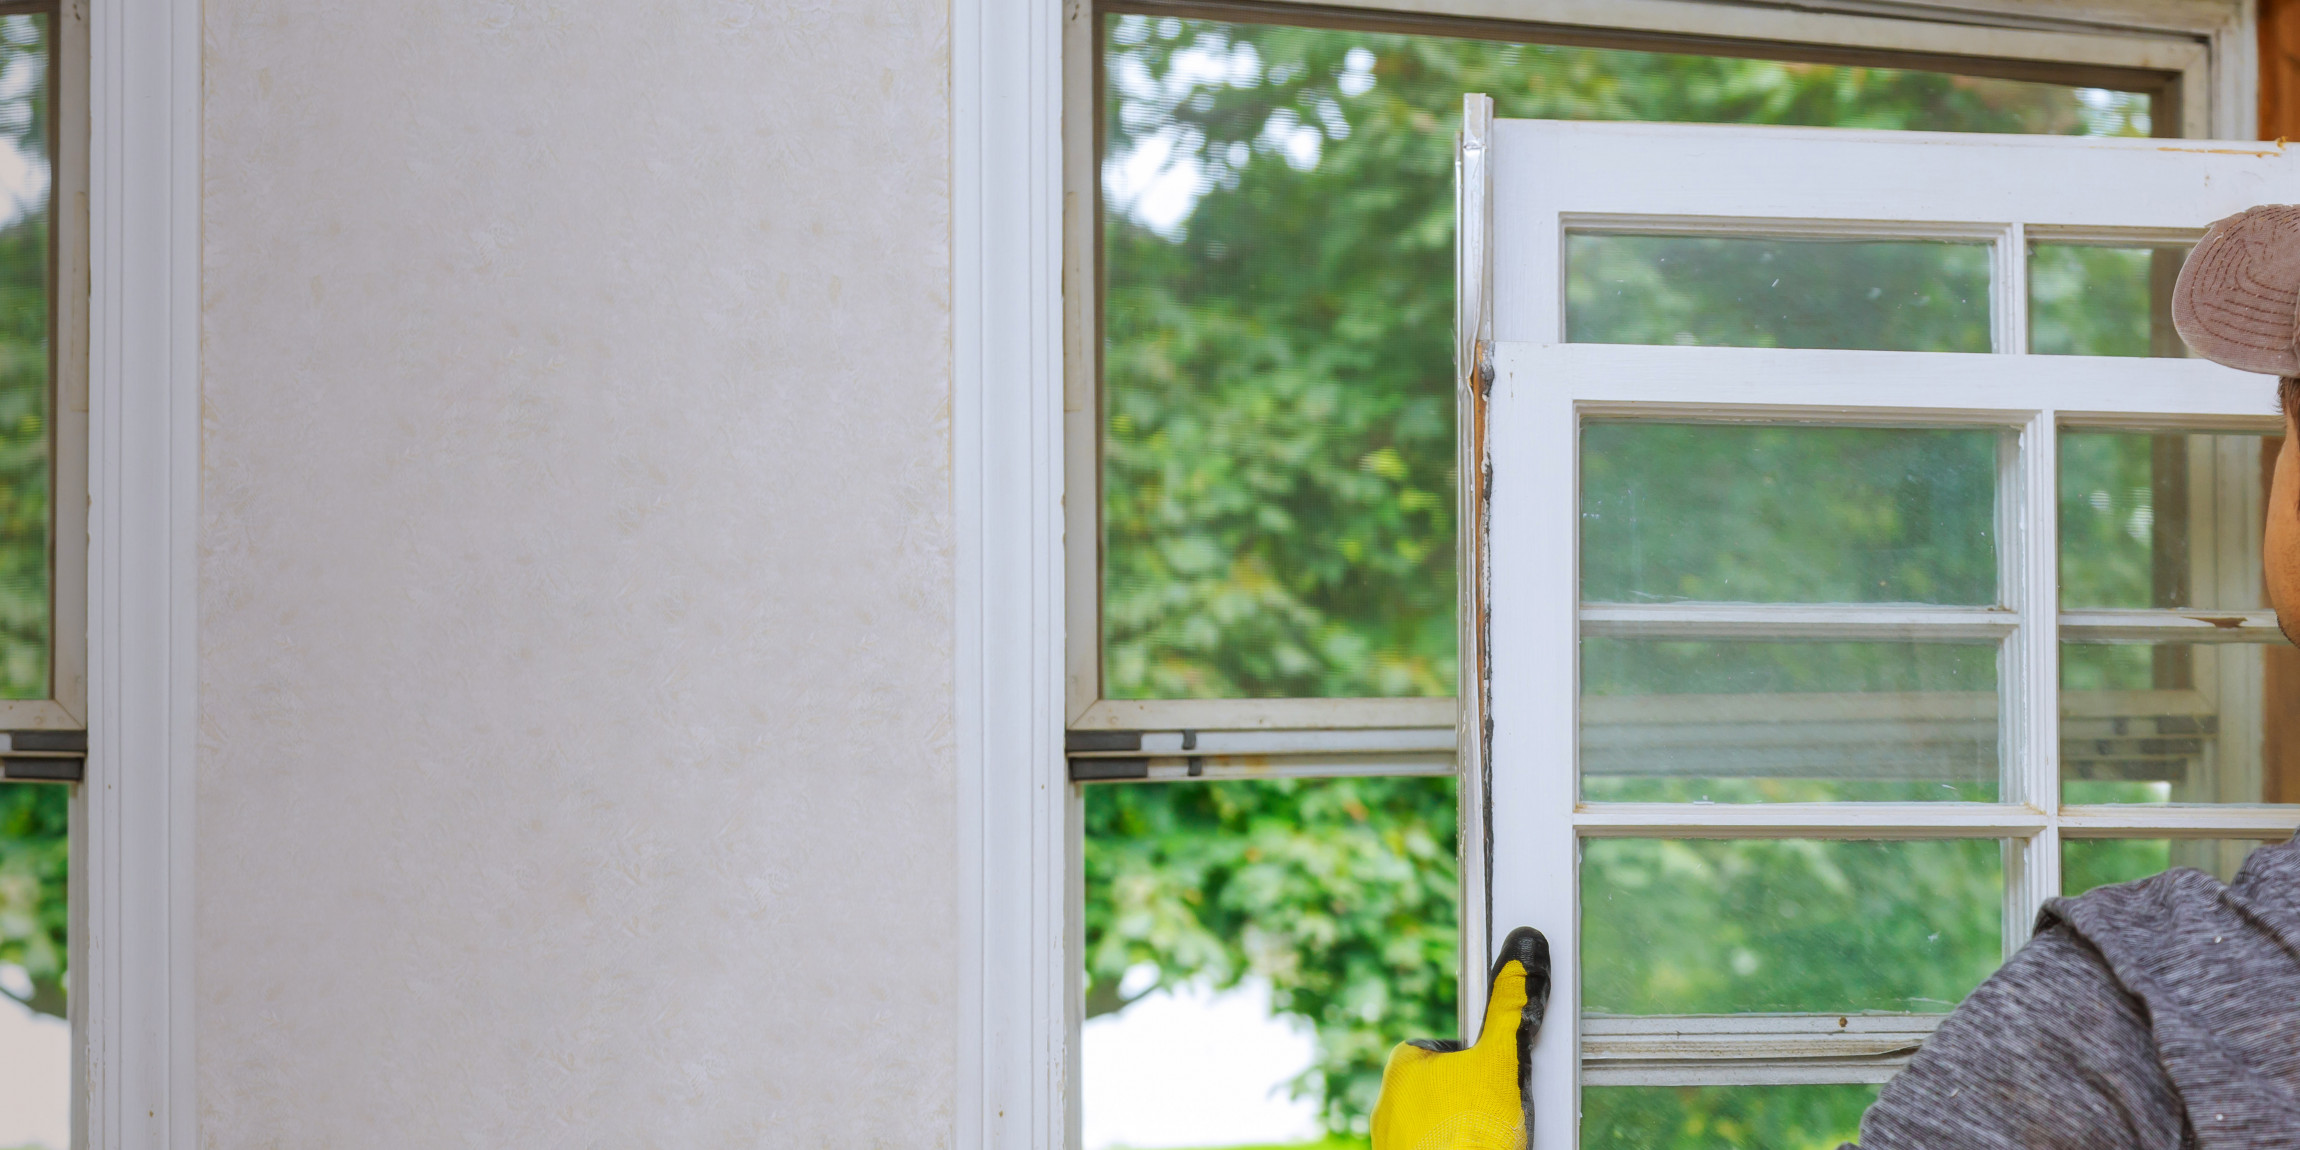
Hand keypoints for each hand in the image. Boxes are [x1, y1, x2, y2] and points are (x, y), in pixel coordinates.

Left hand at [1369, 926, 1550, 1149]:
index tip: (1498, 1073)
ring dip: (1470, 1128)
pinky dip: (1462, 1147)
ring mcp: (1394, 1143)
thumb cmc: (1470, 1130)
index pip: (1447, 1048)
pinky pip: (1438, 1147)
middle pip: (1448, 1089)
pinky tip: (1485, 1149)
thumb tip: (1522, 958)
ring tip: (1494, 1139)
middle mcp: (1389, 1105)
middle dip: (1477, 1097)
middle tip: (1501, 1110)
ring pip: (1443, 1125)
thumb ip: (1510, 1010)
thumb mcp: (1499, 1059)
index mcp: (1402, 1068)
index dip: (1480, 1060)